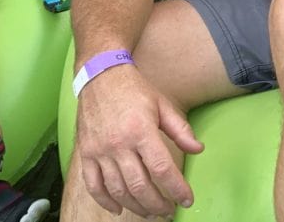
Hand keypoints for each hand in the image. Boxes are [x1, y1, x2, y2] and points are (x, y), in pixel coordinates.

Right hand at [75, 64, 202, 216]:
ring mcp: (100, 150)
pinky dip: (106, 201)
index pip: (162, 168)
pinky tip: (119, 208)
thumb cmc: (133, 89)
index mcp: (141, 130)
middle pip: (140, 186)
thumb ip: (180, 129)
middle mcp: (119, 143)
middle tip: (169, 210)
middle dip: (158, 204)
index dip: (177, 189)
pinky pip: (94, 185)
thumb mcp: (162, 104)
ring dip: (136, 206)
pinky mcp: (86, 153)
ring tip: (150, 211)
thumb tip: (197, 149)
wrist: (99, 75)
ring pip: (118, 190)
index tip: (187, 200)